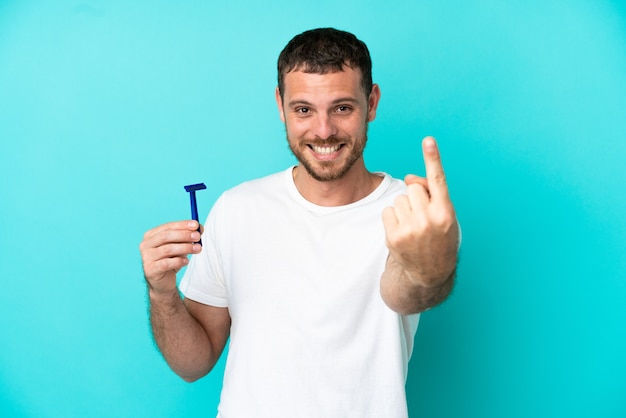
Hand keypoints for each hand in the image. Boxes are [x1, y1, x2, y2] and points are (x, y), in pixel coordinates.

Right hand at [139, 221, 202, 295]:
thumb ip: (188, 236)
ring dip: (185, 248)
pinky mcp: (150, 270)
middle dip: (184, 235)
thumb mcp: (181, 246)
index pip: (167, 227)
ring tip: (198, 249)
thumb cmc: (171, 260)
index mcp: (151, 235)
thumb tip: (200, 227)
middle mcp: (146, 245)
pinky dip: (178, 261)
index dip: (182, 225)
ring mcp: (146, 257)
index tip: (196, 225)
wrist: (163, 281)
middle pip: (166, 236)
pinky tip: (186, 261)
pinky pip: (166, 263)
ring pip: (167, 249)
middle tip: (197, 237)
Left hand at [382, 137, 458, 287]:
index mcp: (446, 212)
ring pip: (399, 199)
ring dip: (404, 208)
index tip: (428, 140)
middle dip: (416, 198)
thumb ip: (431, 193)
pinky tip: (403, 232)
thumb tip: (409, 177)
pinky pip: (387, 211)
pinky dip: (393, 218)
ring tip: (414, 226)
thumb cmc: (439, 237)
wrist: (430, 272)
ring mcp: (410, 229)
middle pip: (413, 188)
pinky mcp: (394, 237)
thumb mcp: (444, 215)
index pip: (438, 180)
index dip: (433, 158)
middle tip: (422, 216)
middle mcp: (429, 219)